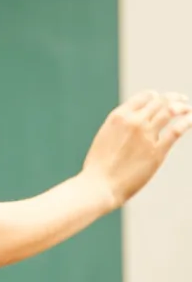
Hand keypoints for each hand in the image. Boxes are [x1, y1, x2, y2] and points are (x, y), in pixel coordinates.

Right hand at [82, 90, 191, 209]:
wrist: (99, 185)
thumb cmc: (98, 167)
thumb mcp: (105, 138)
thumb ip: (121, 128)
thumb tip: (132, 126)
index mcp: (119, 116)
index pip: (145, 96)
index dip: (156, 97)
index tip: (162, 100)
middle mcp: (134, 121)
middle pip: (160, 101)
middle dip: (173, 98)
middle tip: (182, 101)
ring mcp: (146, 135)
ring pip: (171, 110)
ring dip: (182, 107)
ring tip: (188, 108)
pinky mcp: (157, 151)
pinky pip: (177, 130)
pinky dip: (187, 121)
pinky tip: (191, 119)